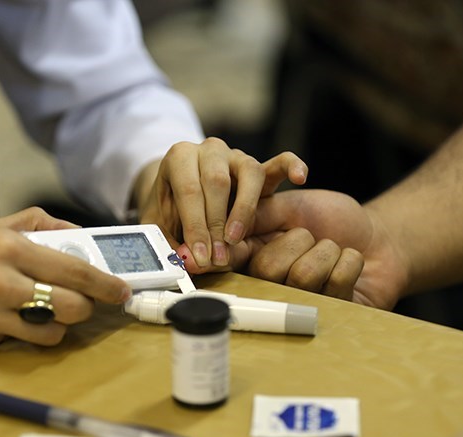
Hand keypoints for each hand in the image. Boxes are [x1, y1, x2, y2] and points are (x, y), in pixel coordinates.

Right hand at [0, 207, 131, 354]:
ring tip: (34, 315)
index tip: (122, 292)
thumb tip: (74, 233)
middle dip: (83, 310)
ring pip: (48, 335)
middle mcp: (0, 284)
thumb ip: (32, 226)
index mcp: (7, 248)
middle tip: (78, 306)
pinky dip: (10, 335)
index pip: (76, 272)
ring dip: (52, 328)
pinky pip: (9, 345)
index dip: (107, 285)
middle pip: (72, 309)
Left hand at [137, 137, 306, 269]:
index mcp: (180, 158)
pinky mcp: (259, 166)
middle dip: (216, 225)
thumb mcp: (162, 227)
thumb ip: (171, 244)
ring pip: (249, 172)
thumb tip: (186, 261)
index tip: (200, 256)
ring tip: (236, 237)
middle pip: (216, 182)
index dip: (195, 227)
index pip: (189, 191)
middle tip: (217, 256)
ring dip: (244, 209)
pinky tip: (300, 178)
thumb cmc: (173, 210)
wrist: (181, 193)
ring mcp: (236, 156)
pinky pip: (279, 162)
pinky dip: (291, 166)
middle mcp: (209, 150)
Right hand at [181, 189, 404, 308]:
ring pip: (304, 276)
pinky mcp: (329, 315)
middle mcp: (271, 284)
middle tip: (310, 237)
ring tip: (332, 250)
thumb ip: (258, 212)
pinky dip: (350, 263)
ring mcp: (299, 303)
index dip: (230, 254)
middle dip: (299, 241)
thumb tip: (224, 227)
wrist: (379, 238)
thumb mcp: (292, 205)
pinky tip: (350, 265)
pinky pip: (335, 284)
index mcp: (254, 255)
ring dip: (328, 251)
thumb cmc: (332, 219)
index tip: (221, 252)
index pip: (232, 259)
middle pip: (268, 269)